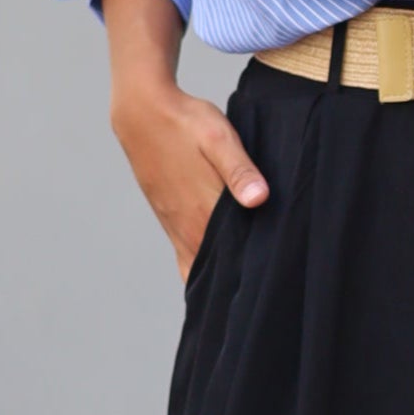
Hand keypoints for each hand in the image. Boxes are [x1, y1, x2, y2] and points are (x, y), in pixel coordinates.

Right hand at [102, 0, 268, 280]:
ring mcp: (175, 225)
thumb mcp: (219, 138)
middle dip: (237, 285)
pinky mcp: (169, 218)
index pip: (232, 258)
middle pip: (215, 270)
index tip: (272, 291)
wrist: (142, 112)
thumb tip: (259, 200)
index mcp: (203, 211)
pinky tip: (211, 278)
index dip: (251, 277)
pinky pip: (184, 256)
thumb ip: (239, 170)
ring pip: (198, 266)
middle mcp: (188, 225)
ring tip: (241, 299)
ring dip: (218, 280)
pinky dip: (197, 271)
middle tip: (263, 302)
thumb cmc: (185, 121)